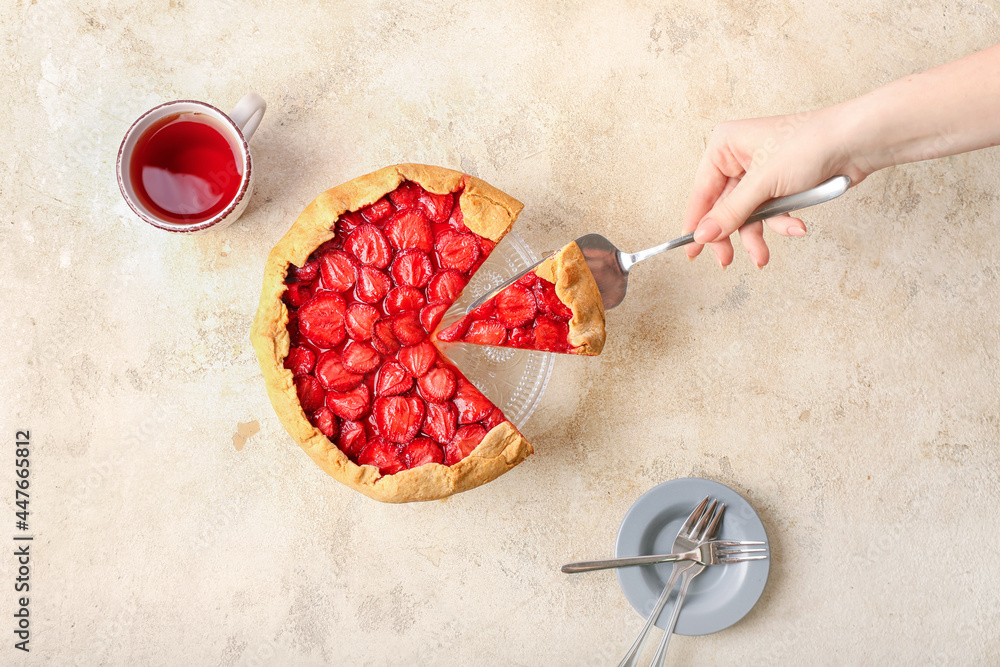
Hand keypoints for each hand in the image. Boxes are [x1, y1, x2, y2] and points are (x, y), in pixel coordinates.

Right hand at [681, 107, 872, 267]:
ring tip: (763, 256)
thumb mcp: (763, 184)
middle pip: (723, 208)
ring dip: (757, 236)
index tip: (691, 251)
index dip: (696, 223)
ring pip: (747, 215)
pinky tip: (797, 226)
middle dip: (731, 235)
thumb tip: (702, 235)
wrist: (857, 142)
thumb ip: (730, 213)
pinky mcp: (780, 185)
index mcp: (725, 146)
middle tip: (727, 260)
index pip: (701, 192)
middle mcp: (739, 158)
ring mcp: (761, 173)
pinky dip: (782, 223)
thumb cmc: (811, 144)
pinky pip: (769, 213)